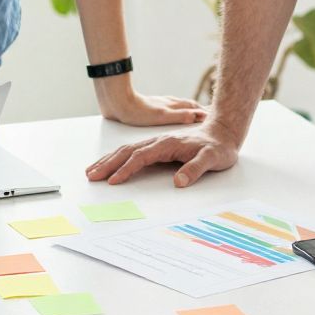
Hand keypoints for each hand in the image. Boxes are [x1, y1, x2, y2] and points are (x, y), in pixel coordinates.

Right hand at [87, 126, 237, 187]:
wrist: (223, 132)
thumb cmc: (218, 147)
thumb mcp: (213, 158)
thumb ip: (196, 168)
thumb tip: (179, 181)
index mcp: (168, 143)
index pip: (142, 156)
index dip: (127, 169)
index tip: (114, 181)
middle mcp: (159, 141)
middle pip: (127, 151)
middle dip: (108, 164)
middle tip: (91, 176)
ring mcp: (157, 143)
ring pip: (127, 150)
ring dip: (109, 160)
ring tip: (92, 170)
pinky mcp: (158, 147)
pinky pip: (133, 152)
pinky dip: (118, 158)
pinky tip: (111, 164)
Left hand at [96, 81, 208, 129]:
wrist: (117, 102)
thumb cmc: (137, 111)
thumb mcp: (162, 116)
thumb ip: (180, 116)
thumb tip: (199, 115)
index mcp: (173, 105)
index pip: (196, 108)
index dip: (206, 112)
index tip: (218, 116)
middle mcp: (169, 103)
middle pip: (189, 106)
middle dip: (200, 110)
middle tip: (211, 115)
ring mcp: (160, 104)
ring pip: (179, 107)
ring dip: (189, 110)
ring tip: (196, 115)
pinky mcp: (151, 108)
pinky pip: (170, 110)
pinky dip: (177, 112)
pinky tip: (172, 115)